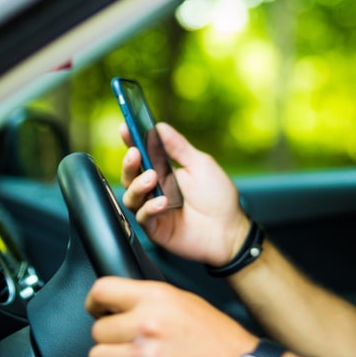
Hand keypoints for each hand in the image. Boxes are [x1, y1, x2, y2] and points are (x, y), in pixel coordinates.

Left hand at [86, 276, 256, 356]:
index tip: (98, 308)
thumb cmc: (213, 334)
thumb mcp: (181, 300)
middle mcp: (147, 325)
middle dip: (109, 335)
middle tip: (125, 337)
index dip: (95, 301)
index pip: (102, 291)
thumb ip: (147, 299)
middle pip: (97, 330)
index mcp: (156, 298)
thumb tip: (118, 303)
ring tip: (132, 356)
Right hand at [121, 122, 249, 265]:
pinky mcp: (156, 229)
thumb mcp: (200, 164)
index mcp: (164, 172)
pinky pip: (143, 218)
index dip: (131, 141)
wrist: (230, 230)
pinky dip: (150, 208)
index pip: (142, 155)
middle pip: (130, 176)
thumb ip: (178, 147)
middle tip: (135, 153)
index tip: (125, 127)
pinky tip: (162, 202)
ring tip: (152, 177)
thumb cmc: (218, 197)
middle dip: (129, 164)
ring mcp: (154, 210)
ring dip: (138, 185)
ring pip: (131, 197)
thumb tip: (159, 126)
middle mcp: (155, 190)